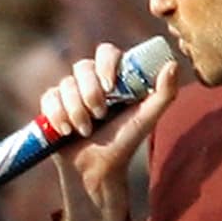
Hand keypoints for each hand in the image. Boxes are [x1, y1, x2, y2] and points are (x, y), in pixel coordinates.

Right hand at [42, 42, 186, 220]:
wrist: (97, 169)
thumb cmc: (124, 142)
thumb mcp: (147, 118)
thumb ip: (164, 93)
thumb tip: (172, 64)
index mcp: (113, 77)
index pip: (106, 52)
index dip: (105, 64)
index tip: (110, 86)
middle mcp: (90, 79)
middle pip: (82, 67)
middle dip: (90, 92)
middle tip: (100, 115)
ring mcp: (69, 91)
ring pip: (65, 84)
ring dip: (76, 110)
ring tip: (85, 131)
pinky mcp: (52, 105)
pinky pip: (49, 98)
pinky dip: (57, 115)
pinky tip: (66, 131)